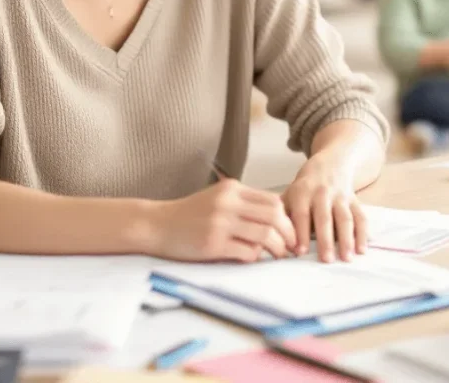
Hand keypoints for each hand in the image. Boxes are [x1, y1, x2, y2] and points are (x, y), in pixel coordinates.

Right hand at [151, 180, 295, 262]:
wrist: (157, 225)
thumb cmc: (190, 215)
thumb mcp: (218, 199)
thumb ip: (243, 204)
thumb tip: (277, 219)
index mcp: (232, 189)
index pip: (273, 200)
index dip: (287, 218)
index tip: (291, 232)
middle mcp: (227, 202)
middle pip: (274, 215)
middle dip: (288, 233)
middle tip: (291, 247)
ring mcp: (220, 223)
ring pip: (265, 234)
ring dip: (277, 249)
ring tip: (277, 256)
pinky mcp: (212, 244)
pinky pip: (247, 252)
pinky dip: (255, 257)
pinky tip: (252, 259)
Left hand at [282, 156, 366, 262]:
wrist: (330, 163)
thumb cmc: (305, 187)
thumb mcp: (290, 194)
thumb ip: (283, 215)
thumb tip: (276, 240)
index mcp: (302, 192)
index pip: (301, 214)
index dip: (301, 233)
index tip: (300, 252)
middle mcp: (322, 193)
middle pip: (324, 218)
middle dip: (326, 240)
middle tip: (326, 260)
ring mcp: (340, 196)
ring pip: (345, 218)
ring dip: (347, 239)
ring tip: (347, 258)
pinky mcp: (355, 200)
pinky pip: (360, 217)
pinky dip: (363, 234)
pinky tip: (362, 250)